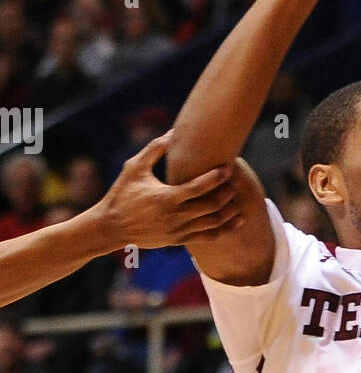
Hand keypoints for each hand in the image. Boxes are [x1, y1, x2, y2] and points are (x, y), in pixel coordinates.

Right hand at [98, 132, 242, 249]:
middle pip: (211, 206)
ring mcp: (178, 231)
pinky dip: (225, 228)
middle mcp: (174, 217)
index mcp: (165, 198)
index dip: (216, 177)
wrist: (111, 227)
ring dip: (229, 211)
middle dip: (226, 193)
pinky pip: (209, 237)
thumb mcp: (134, 168)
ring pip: (213, 223)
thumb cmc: (122, 193)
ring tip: (236, 197)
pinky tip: (238, 220)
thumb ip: (155, 149)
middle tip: (233, 182)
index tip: (227, 167)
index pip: (199, 188)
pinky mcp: (179, 240)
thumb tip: (174, 131)